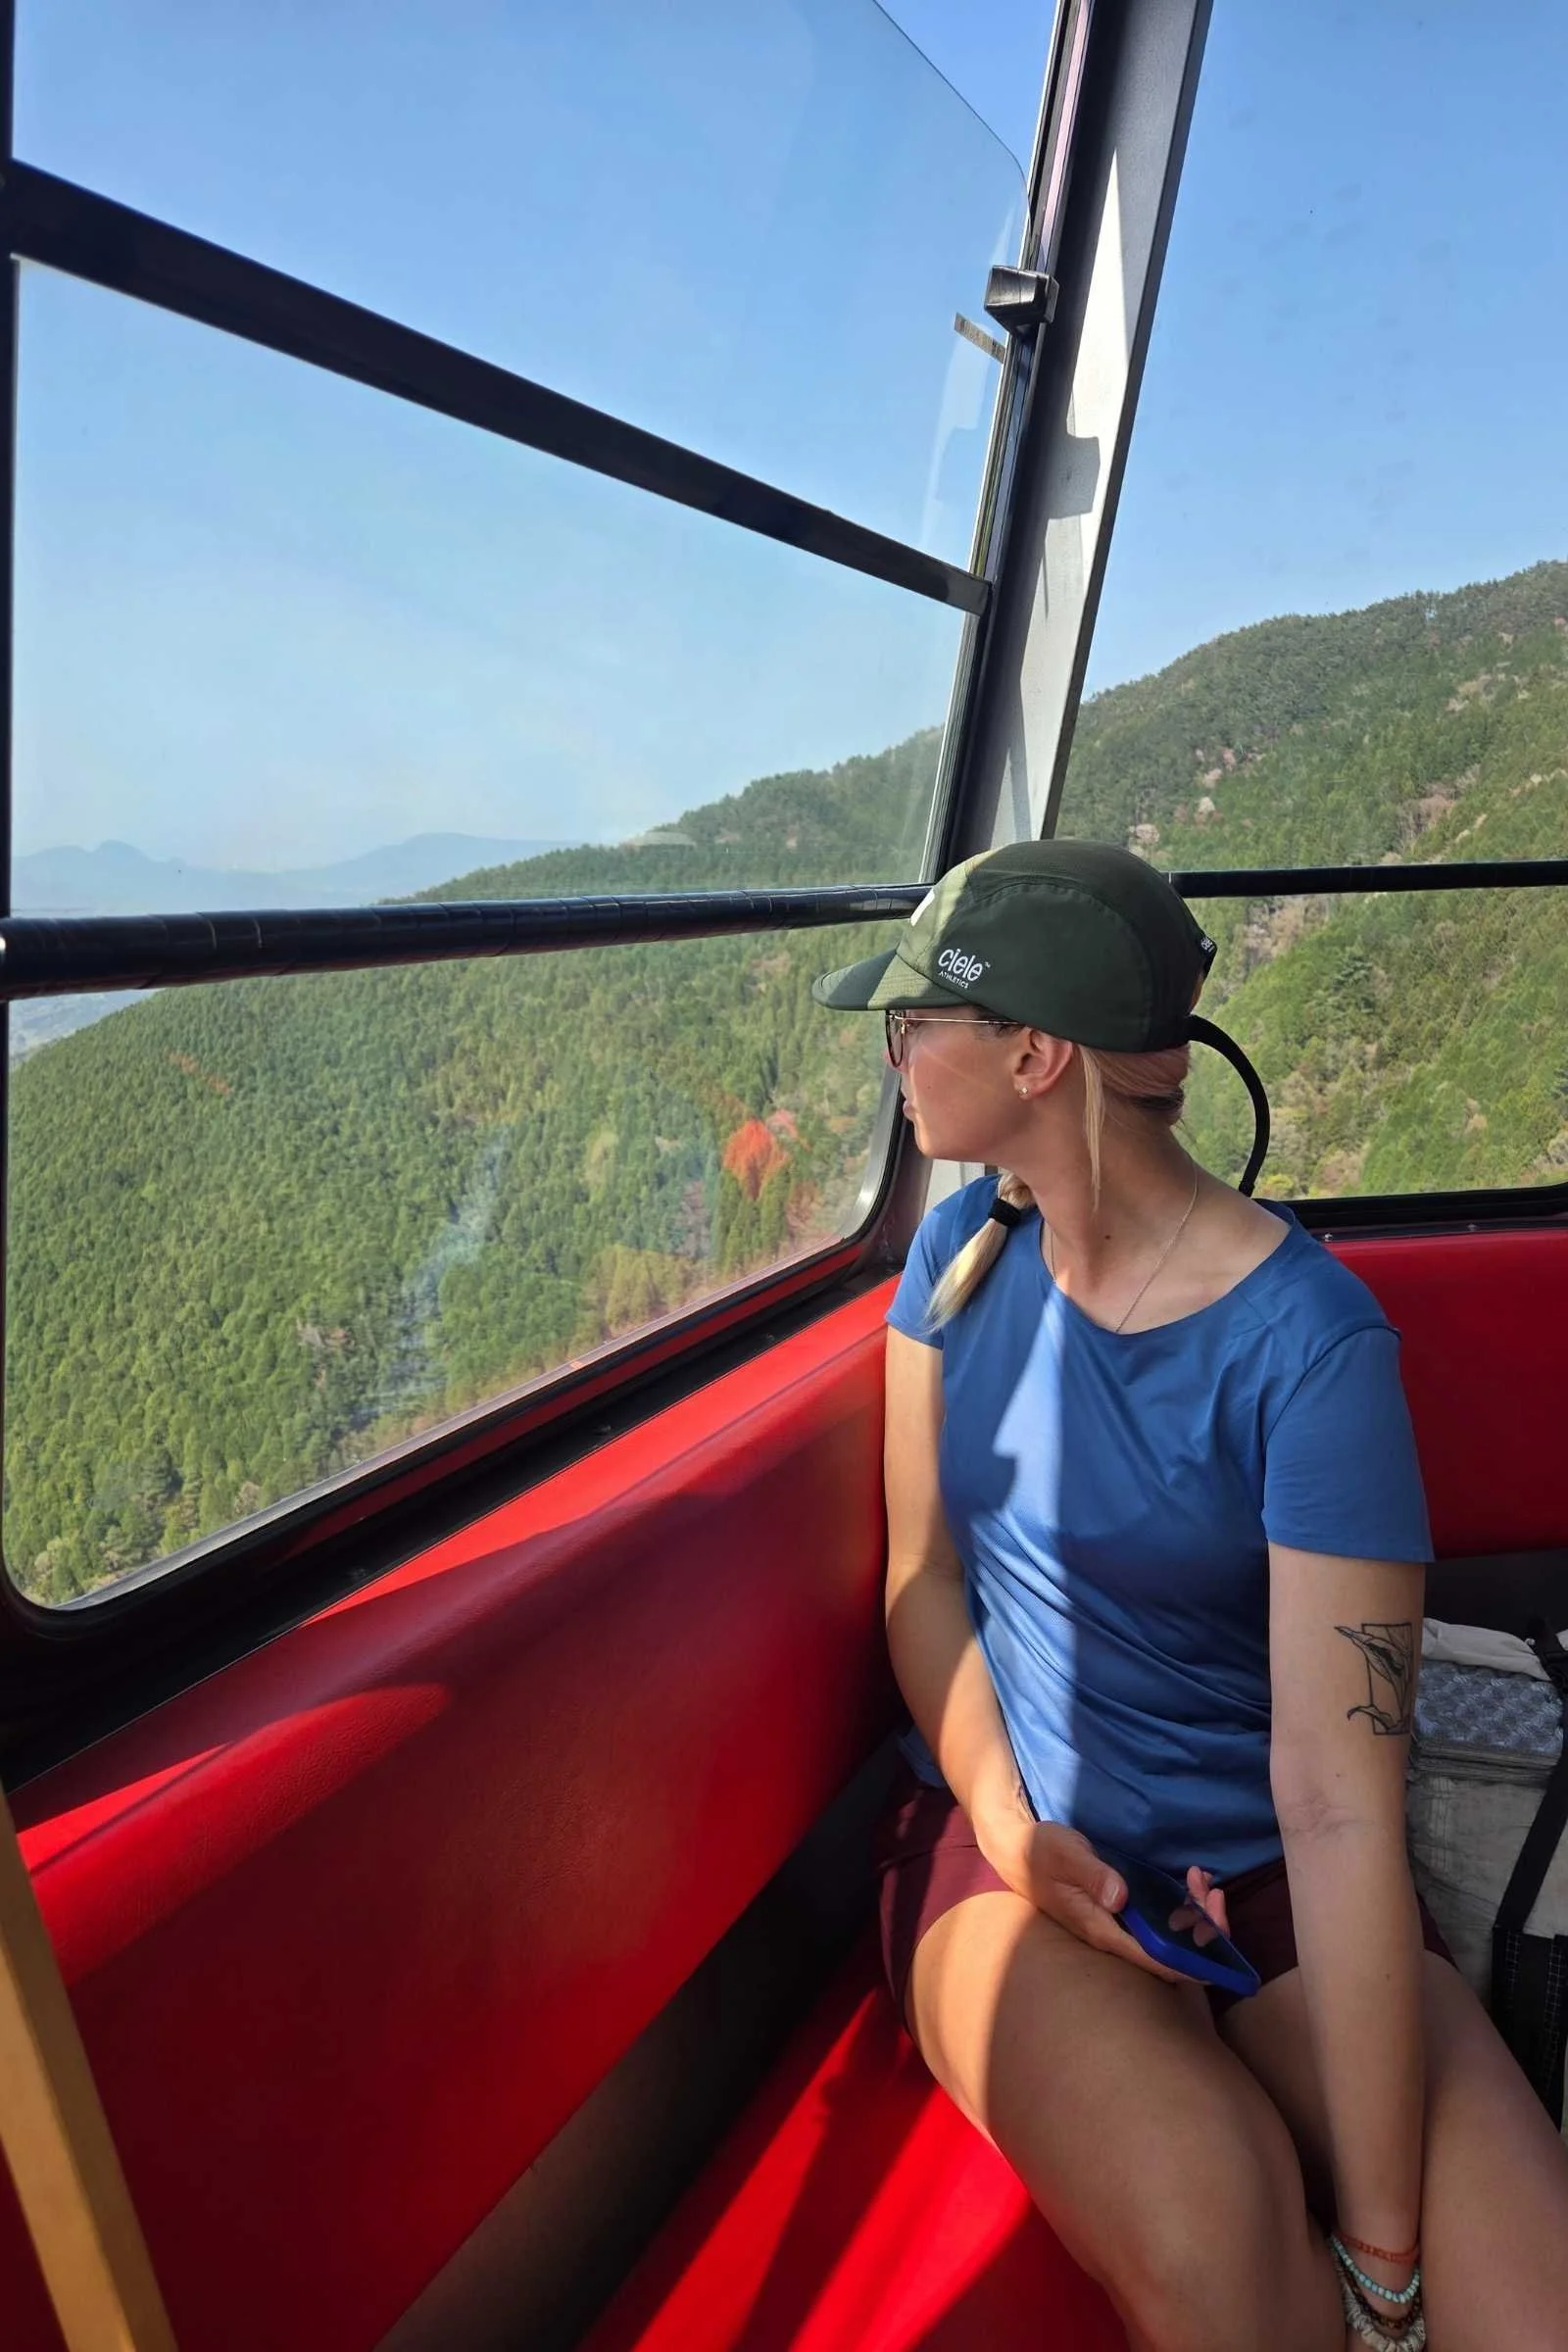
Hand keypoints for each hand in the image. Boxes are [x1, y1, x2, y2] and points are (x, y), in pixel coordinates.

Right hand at [979, 1812, 1226, 1983]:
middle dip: (1202, 1929)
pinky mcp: (1121, 1913)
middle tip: (1212, 1892)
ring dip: (1195, 1914)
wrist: (1019, 1851)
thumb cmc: (1042, 1852)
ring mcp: (1119, 1926)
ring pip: (1169, 1936)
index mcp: (1101, 1929)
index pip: (1154, 1959)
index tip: (1218, 1949)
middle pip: (1170, 1953)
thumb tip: (1121, 1898)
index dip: (1190, 1961)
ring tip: (1202, 1878)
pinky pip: (1161, 1920)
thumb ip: (1093, 1874)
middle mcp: (1115, 1936)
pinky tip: (1189, 1880)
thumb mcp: (1065, 1854)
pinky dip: (1182, 1905)